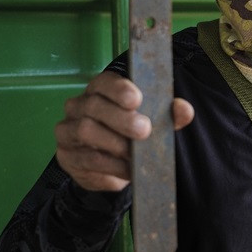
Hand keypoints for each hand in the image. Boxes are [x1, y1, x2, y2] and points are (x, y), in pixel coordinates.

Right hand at [55, 71, 194, 191]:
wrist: (111, 168)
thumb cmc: (130, 134)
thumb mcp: (152, 121)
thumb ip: (167, 114)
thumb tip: (184, 110)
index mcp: (99, 90)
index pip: (104, 82)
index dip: (119, 89)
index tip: (137, 99)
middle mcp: (78, 106)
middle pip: (94, 106)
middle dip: (121, 118)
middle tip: (144, 130)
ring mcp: (68, 131)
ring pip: (86, 131)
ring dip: (115, 143)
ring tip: (136, 154)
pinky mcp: (67, 156)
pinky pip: (87, 159)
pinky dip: (111, 166)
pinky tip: (127, 169)